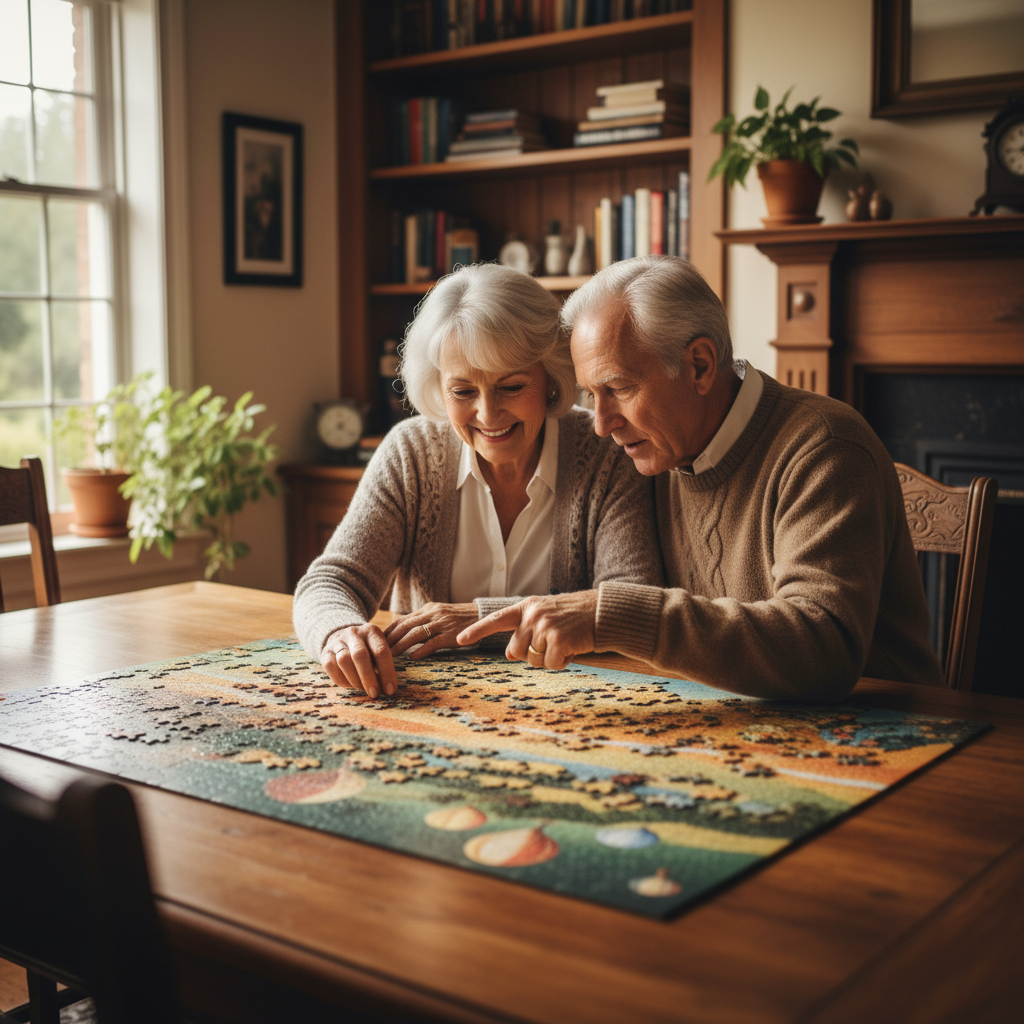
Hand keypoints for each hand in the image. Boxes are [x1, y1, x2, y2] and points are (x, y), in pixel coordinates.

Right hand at [321, 624, 397, 697]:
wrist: (344, 638)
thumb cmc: (368, 649)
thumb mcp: (379, 650)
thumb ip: (384, 664)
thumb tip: (388, 688)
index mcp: (371, 631)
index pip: (381, 651)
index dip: (387, 672)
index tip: (390, 690)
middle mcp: (354, 633)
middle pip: (359, 655)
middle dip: (368, 677)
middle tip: (374, 693)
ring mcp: (337, 641)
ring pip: (343, 661)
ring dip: (355, 680)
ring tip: (363, 689)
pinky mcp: (325, 652)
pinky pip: (330, 667)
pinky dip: (342, 680)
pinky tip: (350, 685)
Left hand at [384, 602, 479, 658]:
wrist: (483, 615)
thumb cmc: (460, 618)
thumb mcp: (440, 614)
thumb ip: (425, 621)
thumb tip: (406, 633)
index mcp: (428, 609)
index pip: (402, 620)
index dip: (388, 631)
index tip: (377, 642)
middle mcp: (432, 614)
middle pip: (404, 626)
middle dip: (389, 639)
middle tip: (377, 651)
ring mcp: (441, 623)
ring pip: (414, 634)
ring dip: (400, 646)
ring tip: (389, 657)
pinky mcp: (451, 634)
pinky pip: (432, 642)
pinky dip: (420, 650)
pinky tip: (411, 658)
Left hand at [456, 591, 597, 669]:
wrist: (601, 612)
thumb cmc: (572, 616)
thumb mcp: (544, 616)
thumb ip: (524, 630)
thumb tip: (509, 655)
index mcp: (526, 607)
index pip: (496, 619)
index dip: (477, 630)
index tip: (459, 640)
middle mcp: (532, 615)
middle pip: (516, 651)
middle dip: (532, 654)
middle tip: (552, 642)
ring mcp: (544, 627)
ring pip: (534, 660)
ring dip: (550, 658)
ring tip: (565, 642)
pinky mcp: (558, 640)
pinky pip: (551, 665)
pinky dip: (563, 662)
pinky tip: (573, 647)